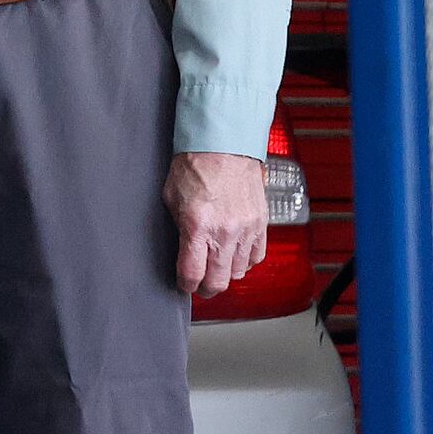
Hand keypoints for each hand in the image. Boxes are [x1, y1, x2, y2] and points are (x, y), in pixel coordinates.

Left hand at [164, 150, 269, 296]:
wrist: (224, 145)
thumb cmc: (194, 165)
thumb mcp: (171, 197)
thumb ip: (178, 227)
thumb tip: (180, 248)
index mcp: (198, 227)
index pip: (192, 274)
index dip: (185, 285)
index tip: (183, 284)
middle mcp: (225, 233)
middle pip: (219, 281)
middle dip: (206, 288)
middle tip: (200, 285)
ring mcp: (246, 230)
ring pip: (239, 272)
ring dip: (226, 273)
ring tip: (216, 267)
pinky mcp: (261, 224)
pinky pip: (257, 257)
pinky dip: (245, 261)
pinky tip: (235, 255)